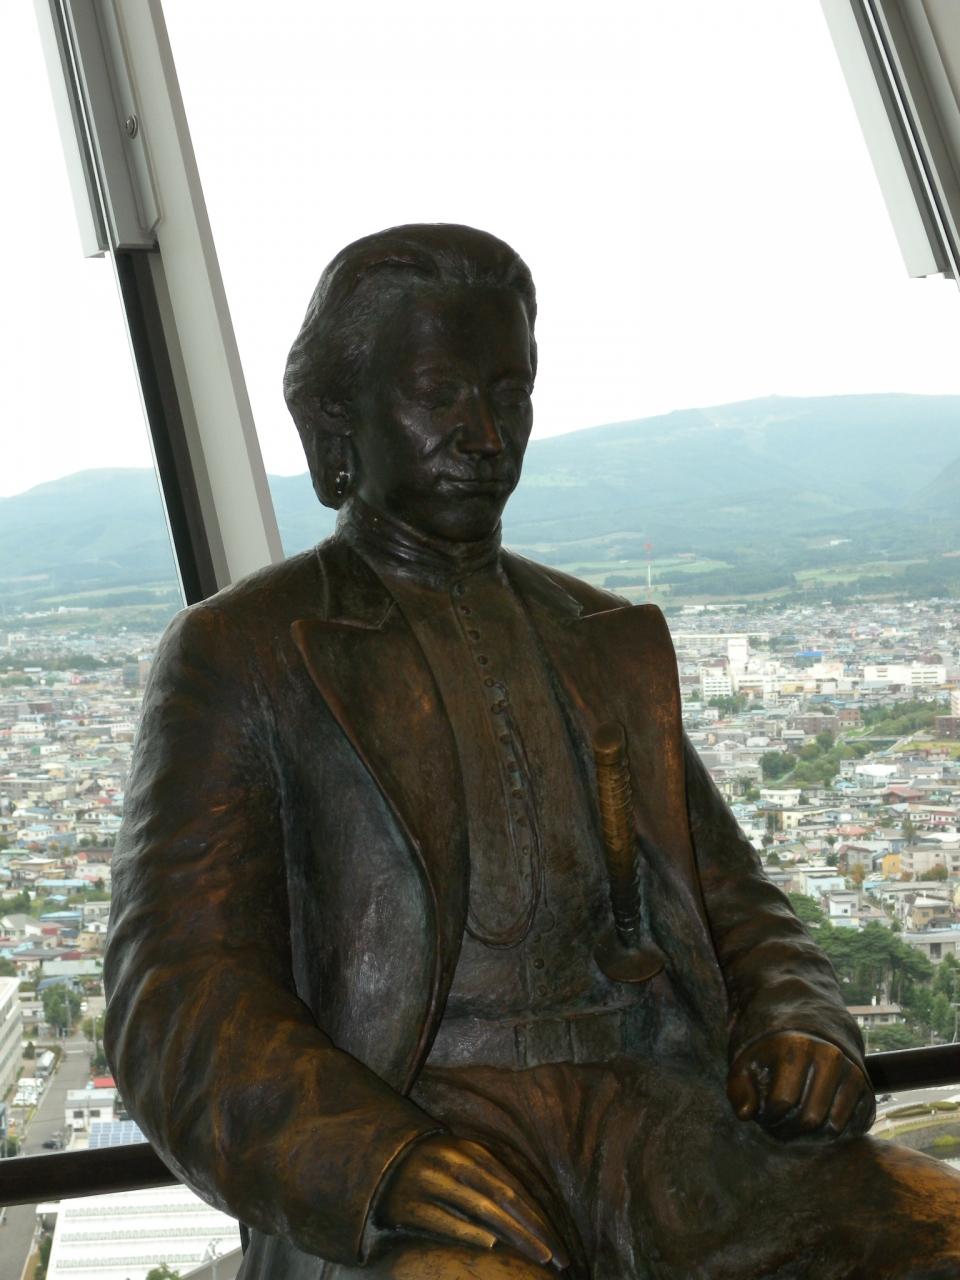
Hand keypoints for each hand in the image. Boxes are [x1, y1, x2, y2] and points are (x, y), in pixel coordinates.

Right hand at [378, 1135, 569, 1269]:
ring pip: (480, 1209)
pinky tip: (491, 1244)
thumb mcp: (463, 1163)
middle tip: (558, 1259)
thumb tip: (531, 1216)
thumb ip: (493, 1181)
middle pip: (503, 1199)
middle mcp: (453, 1163)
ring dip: (512, 1233)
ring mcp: (431, 1182)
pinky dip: (467, 1230)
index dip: (538, 1217)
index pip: (514, 1188)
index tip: (558, 1246)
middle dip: (534, 1231)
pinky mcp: (408, 1204)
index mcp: (470, 1152)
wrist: (379, 1163)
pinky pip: (442, 1219)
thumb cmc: (434, 1168)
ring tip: (538, 1256)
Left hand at [727, 1031, 874, 1140]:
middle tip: (779, 1128)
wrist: (812, 1034)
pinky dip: (836, 1135)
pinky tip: (818, 1124)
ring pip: (834, 1126)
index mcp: (797, 1047)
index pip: (783, 1101)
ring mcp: (853, 1073)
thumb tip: (745, 1115)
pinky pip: (854, 1128)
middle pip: (810, 1118)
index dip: (768, 1117)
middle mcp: (831, 1057)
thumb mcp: (748, 1063)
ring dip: (813, 1137)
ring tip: (796, 1126)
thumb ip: (739, 1088)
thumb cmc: (774, 1055)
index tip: (763, 1116)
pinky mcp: (868, 1090)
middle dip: (790, 1131)